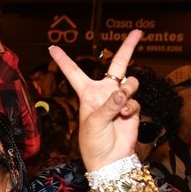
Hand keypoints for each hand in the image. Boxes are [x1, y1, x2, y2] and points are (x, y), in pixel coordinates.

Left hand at [50, 29, 142, 170]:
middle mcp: (104, 93)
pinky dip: (130, 108)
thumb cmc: (94, 143)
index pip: (73, 72)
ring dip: (128, 90)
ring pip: (130, 82)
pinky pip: (135, 100)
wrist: (110, 159)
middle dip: (128, 48)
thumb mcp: (94, 123)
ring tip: (121, 105)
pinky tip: (124, 118)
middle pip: (117, 65)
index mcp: (87, 93)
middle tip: (138, 32)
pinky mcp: (132, 108)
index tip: (52, 47)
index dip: (63, 59)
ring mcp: (120, 99)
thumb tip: (123, 92)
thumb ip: (109, 105)